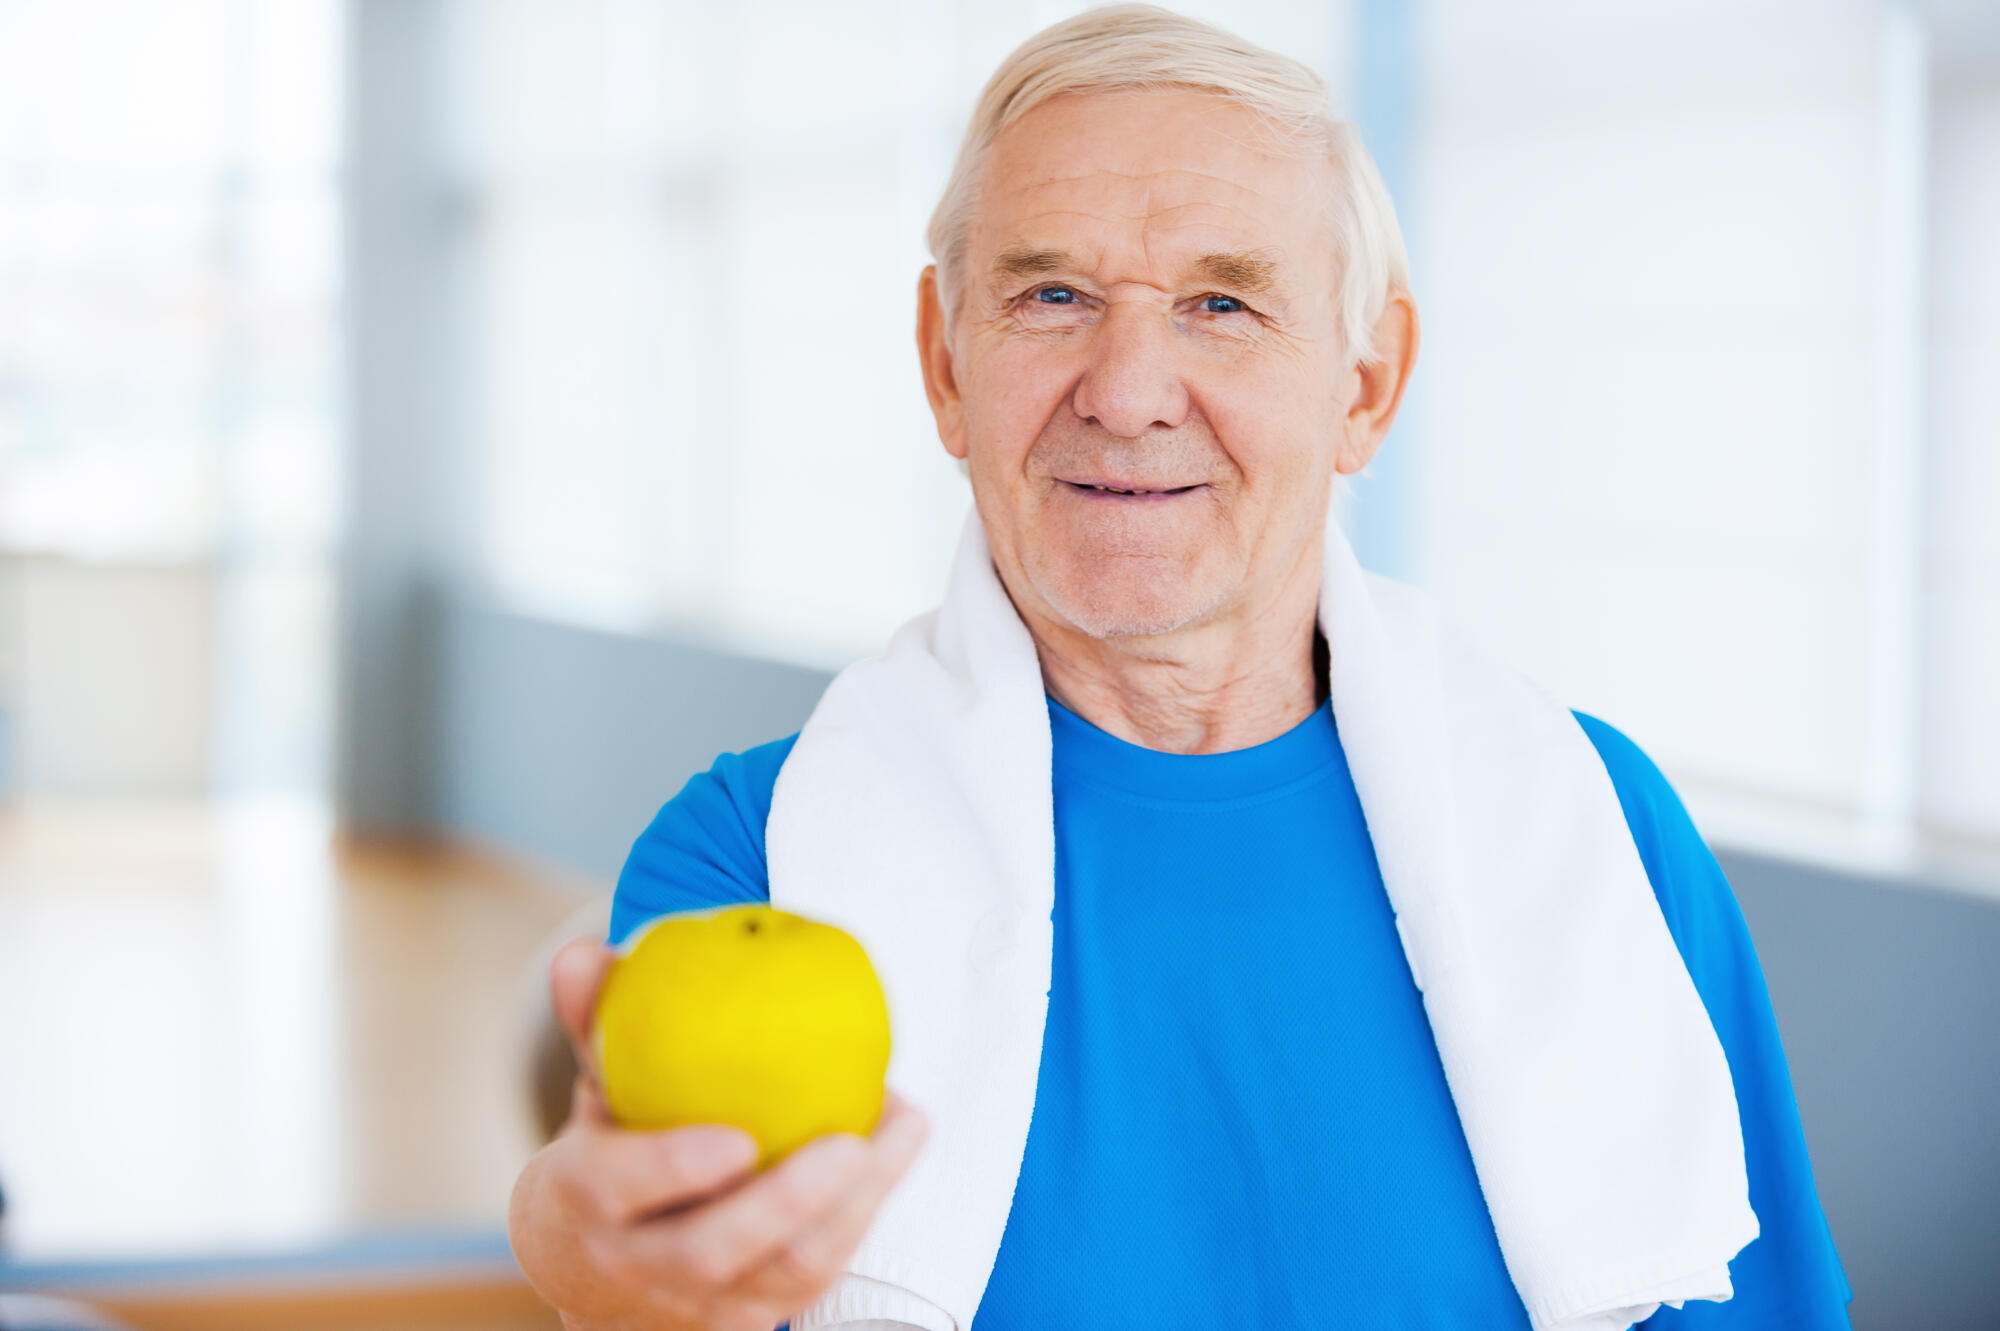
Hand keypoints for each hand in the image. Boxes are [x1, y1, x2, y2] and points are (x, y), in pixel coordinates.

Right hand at [509, 937, 929, 1330]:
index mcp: (583, 1200)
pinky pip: (815, 1278)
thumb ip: (593, 1018)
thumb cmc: (605, 1147)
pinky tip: (897, 1146)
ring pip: (783, 1276)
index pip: (618, 1190)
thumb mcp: (589, 1086)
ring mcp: (697, 1305)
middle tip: (849, 1143)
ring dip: (853, 1207)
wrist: (592, 1265)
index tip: (739, 1138)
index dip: (675, 1170)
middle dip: (786, 1204)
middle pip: (712, 1251)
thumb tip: (583, 952)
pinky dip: (863, 1215)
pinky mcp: (750, 1319)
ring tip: (902, 1128)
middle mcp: (635, 1264)